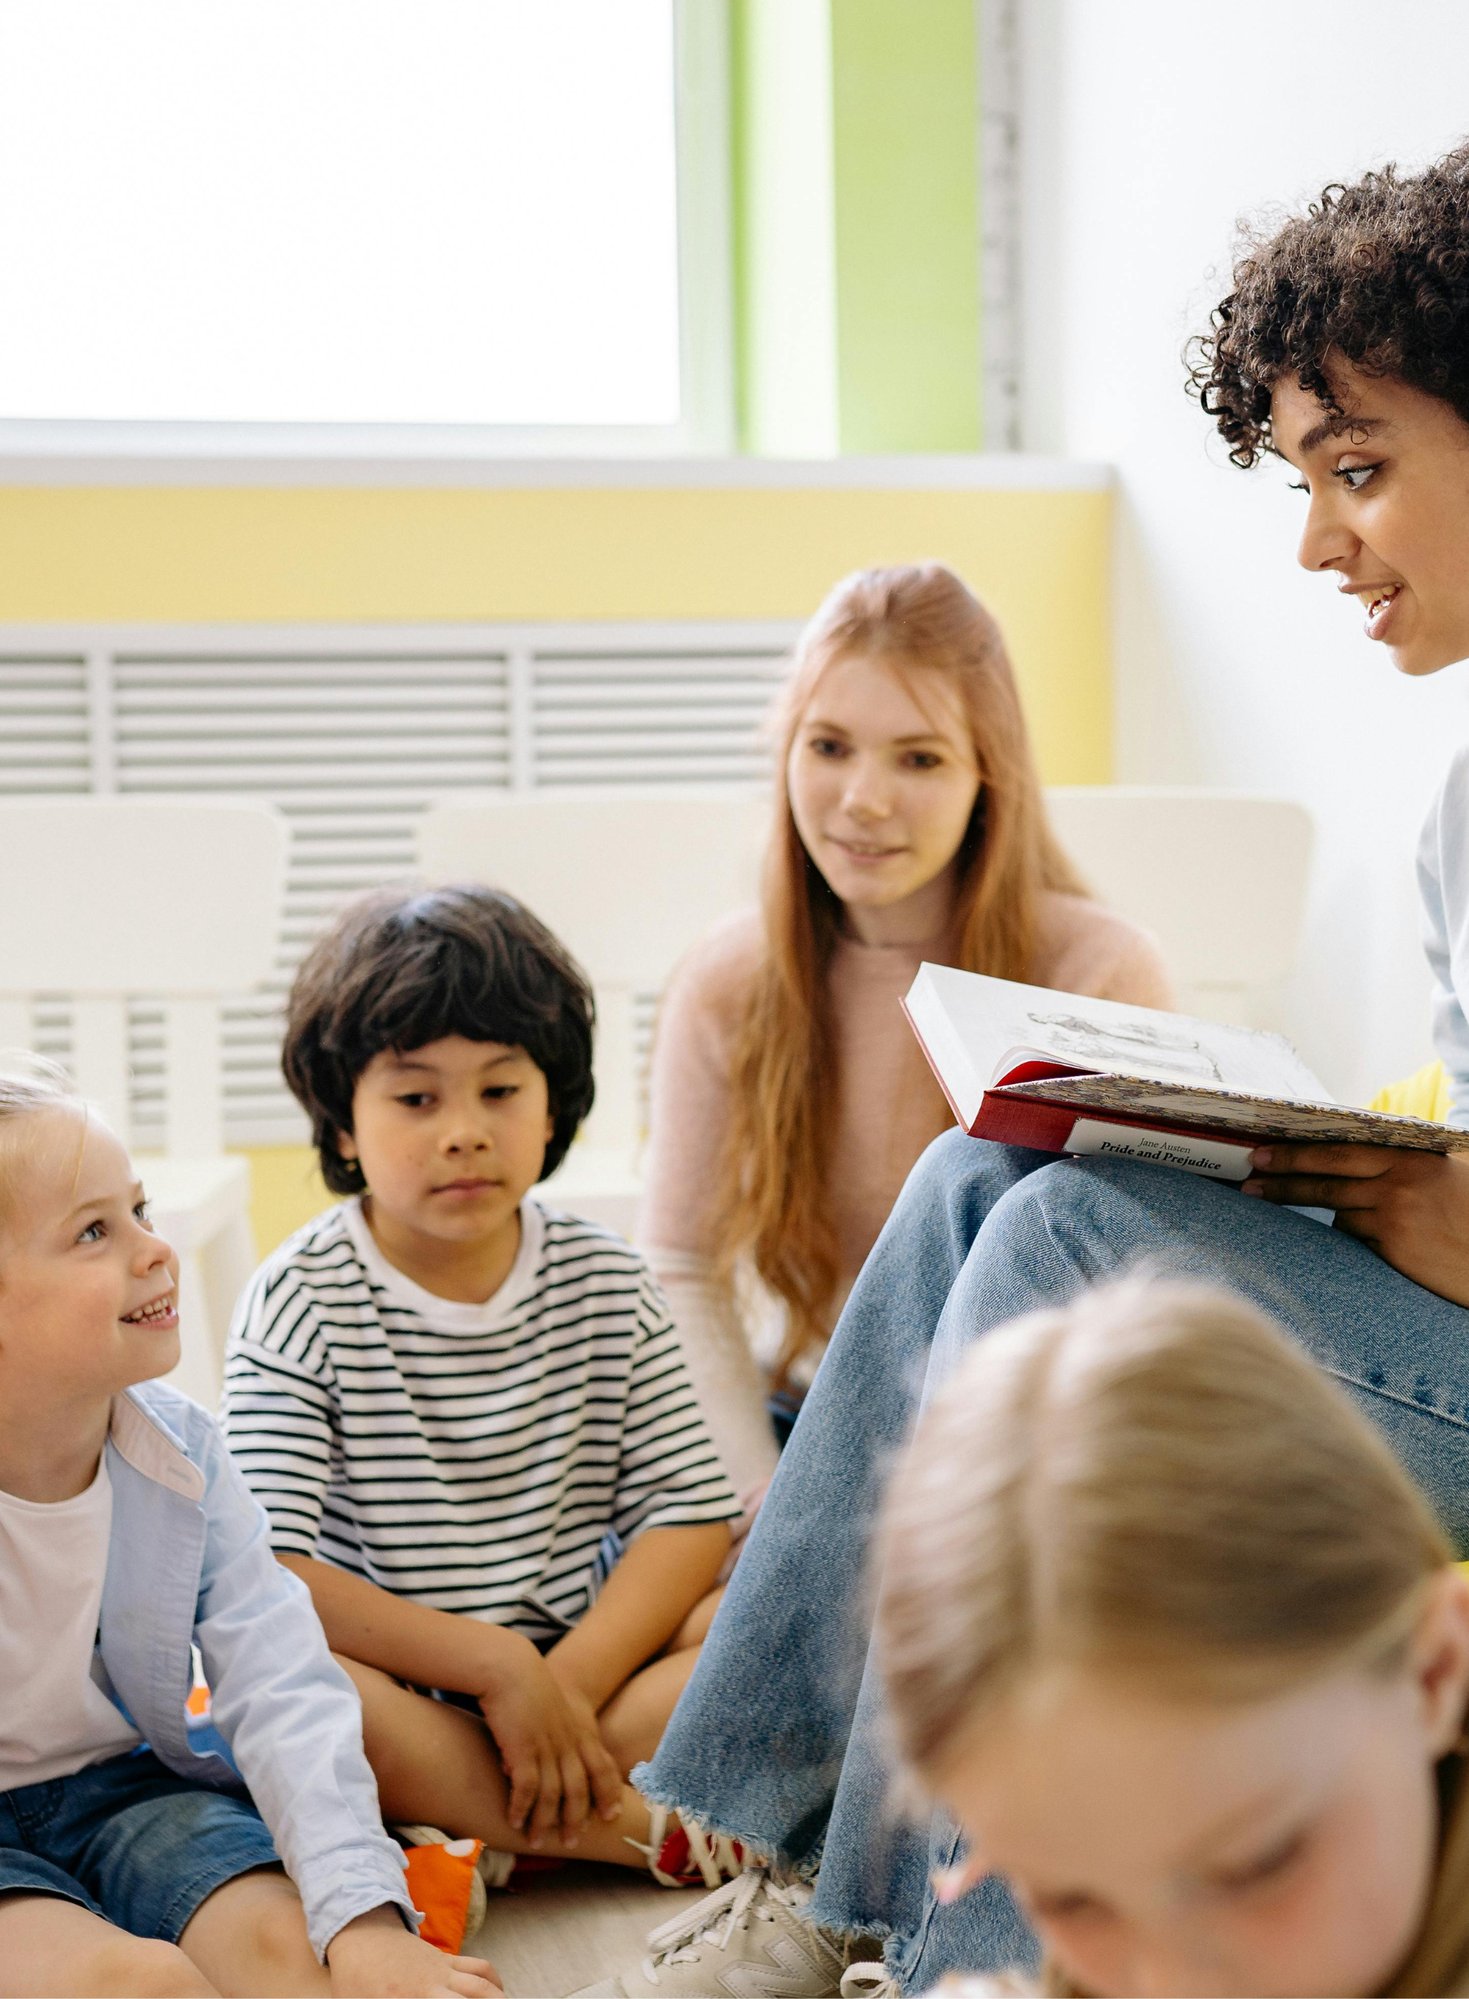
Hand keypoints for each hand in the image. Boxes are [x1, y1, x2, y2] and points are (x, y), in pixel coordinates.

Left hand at [326, 1906, 500, 1995]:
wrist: (359, 1935)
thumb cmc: (353, 1982)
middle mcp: (430, 1987)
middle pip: (474, 1997)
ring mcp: (441, 1970)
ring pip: (482, 1984)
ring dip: (498, 1998)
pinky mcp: (444, 1959)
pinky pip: (478, 1967)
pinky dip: (493, 1981)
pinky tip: (497, 1993)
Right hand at [472, 1631, 622, 1847]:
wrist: (510, 1666)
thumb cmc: (528, 1686)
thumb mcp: (554, 1708)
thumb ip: (558, 1732)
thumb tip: (547, 1760)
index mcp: (579, 1731)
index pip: (603, 1768)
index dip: (609, 1793)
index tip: (610, 1816)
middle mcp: (567, 1741)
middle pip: (579, 1789)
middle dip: (576, 1819)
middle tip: (571, 1843)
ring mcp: (547, 1746)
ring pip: (553, 1794)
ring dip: (545, 1821)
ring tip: (536, 1842)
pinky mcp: (522, 1748)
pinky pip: (526, 1788)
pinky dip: (521, 1808)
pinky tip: (514, 1821)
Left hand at [1243, 1144, 1468, 1303]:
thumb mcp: (1444, 1171)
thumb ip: (1401, 1164)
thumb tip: (1350, 1160)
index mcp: (1410, 1157)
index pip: (1339, 1152)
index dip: (1296, 1153)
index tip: (1262, 1153)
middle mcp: (1399, 1184)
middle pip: (1325, 1181)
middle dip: (1282, 1180)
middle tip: (1248, 1181)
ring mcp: (1395, 1218)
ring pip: (1339, 1212)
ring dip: (1318, 1210)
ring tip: (1278, 1201)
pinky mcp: (1395, 1250)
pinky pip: (1356, 1239)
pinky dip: (1353, 1235)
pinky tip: (1362, 1235)